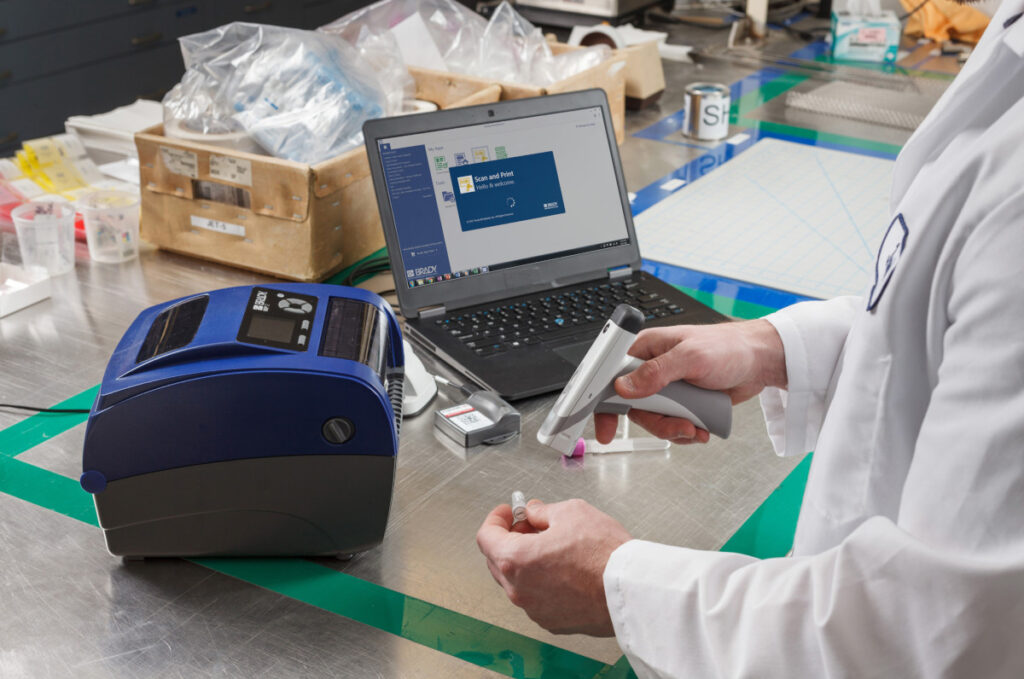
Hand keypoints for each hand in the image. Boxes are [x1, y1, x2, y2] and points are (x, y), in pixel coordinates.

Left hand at [476, 498, 631, 635]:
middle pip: (497, 560)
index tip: (507, 512)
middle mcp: (518, 589)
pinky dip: (541, 582)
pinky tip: (562, 569)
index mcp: (515, 559)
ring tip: (552, 546)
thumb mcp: (571, 512)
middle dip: (510, 539)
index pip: (486, 537)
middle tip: (530, 524)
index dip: (496, 519)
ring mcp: (534, 609)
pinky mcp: (552, 621)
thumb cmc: (603, 554)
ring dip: (525, 561)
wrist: (629, 591)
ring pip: (517, 581)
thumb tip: (534, 512)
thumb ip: (543, 511)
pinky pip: (536, 597)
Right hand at [595, 319, 785, 443]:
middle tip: (676, 425)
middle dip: (655, 422)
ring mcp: (666, 388)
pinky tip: (700, 428)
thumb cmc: (729, 347)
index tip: (605, 427)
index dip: (604, 402)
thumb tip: (625, 386)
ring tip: (695, 427)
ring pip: (653, 419)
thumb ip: (657, 372)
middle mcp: (651, 369)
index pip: (611, 377)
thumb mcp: (691, 357)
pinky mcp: (681, 402)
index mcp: (645, 350)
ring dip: (673, 429)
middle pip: (633, 406)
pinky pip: (671, 425)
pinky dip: (684, 432)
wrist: (760, 361)